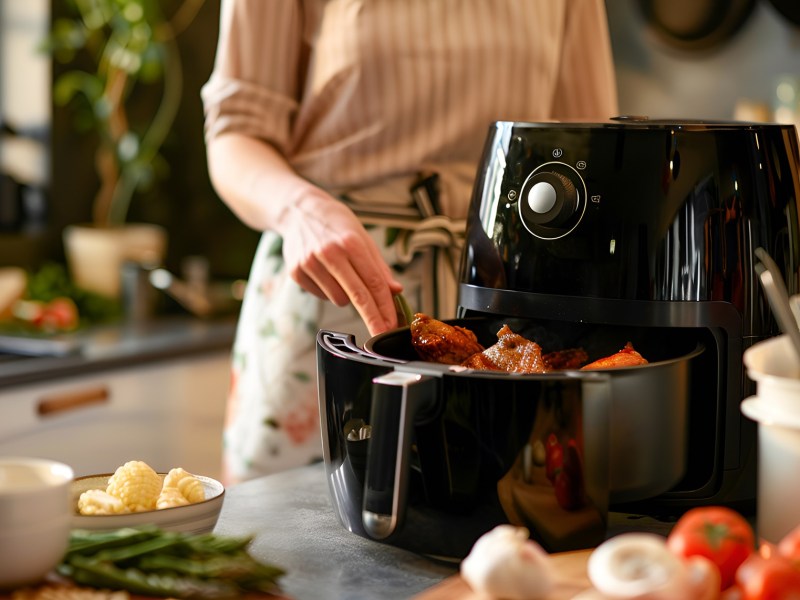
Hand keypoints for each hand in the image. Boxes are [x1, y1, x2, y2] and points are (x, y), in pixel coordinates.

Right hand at [280, 190, 402, 335]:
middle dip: (373, 318)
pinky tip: (324, 272)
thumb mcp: (362, 237)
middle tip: (382, 333)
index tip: (392, 325)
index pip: (373, 282)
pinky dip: (328, 290)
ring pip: (340, 299)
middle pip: (358, 295)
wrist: (298, 211)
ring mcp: (310, 263)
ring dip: (346, 295)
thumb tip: (396, 291)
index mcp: (351, 242)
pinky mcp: (296, 272)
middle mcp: (329, 252)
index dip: (385, 306)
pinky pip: (322, 296)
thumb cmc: (336, 224)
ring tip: (340, 272)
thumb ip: (379, 267)